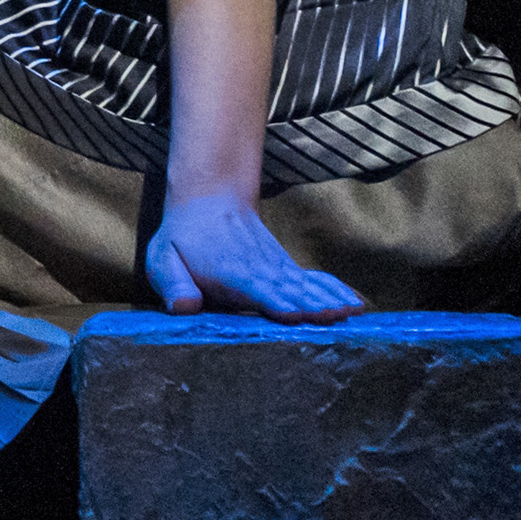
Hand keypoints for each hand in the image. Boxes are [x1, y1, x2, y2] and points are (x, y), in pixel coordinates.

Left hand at [145, 187, 363, 323]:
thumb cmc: (182, 239)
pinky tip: (356, 304)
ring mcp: (277, 269)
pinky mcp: (286, 270)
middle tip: (337, 319)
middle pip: (289, 291)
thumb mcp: (163, 259)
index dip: (273, 301)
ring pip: (306, 286)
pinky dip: (334, 290)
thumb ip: (173, 284)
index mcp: (230, 273)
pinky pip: (313, 282)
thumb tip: (184, 307)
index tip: (294, 313)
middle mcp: (260, 271)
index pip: (255, 289)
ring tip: (354, 312)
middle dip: (312, 306)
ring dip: (330, 299)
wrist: (209, 200)